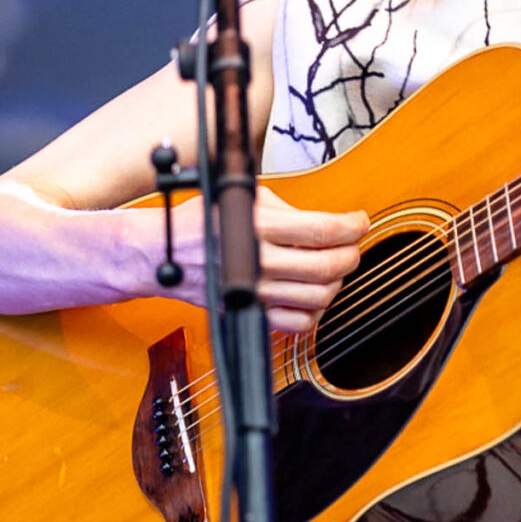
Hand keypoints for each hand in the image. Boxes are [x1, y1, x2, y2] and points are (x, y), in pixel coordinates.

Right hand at [159, 190, 365, 332]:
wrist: (162, 253)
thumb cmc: (200, 221)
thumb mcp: (243, 197)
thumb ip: (285, 209)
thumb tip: (326, 220)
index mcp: (255, 226)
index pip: (322, 230)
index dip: (351, 226)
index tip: (359, 221)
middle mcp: (256, 261)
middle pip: (327, 267)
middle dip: (351, 254)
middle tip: (352, 244)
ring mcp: (253, 291)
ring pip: (318, 296)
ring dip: (337, 281)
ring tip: (334, 266)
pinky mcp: (249, 311)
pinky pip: (297, 323)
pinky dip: (315, 311)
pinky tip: (313, 293)